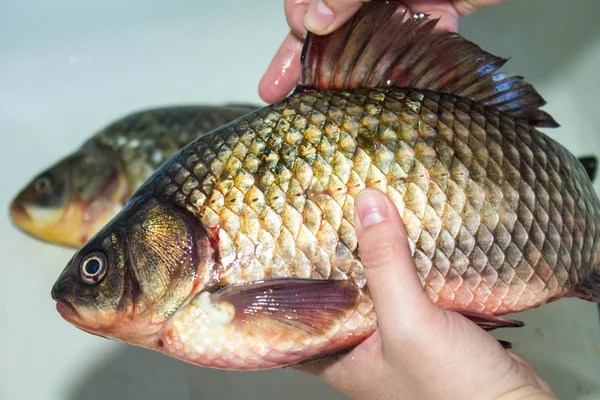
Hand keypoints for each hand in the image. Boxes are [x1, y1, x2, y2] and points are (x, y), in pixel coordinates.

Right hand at [259, 0, 504, 102]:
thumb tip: (313, 18)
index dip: (298, 24)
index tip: (291, 51)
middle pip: (328, 25)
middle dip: (301, 59)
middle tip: (276, 91)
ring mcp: (402, 4)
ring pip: (361, 43)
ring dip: (340, 74)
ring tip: (314, 105)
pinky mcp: (432, 19)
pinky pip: (402, 51)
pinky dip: (386, 74)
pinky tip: (368, 101)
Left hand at [296, 188, 555, 399]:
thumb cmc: (455, 391)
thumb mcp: (410, 323)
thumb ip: (385, 265)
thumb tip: (366, 203)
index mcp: (340, 356)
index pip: (297, 312)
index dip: (288, 278)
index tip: (284, 240)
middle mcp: (362, 346)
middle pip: (338, 291)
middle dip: (334, 255)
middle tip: (326, 211)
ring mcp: (396, 335)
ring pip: (376, 286)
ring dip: (374, 254)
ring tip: (362, 211)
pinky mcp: (429, 326)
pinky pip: (410, 287)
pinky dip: (409, 263)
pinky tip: (407, 234)